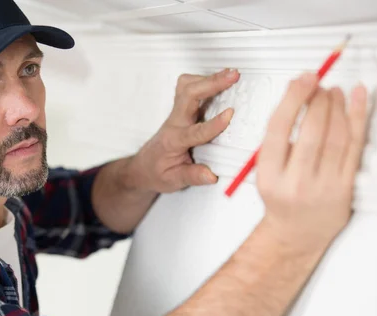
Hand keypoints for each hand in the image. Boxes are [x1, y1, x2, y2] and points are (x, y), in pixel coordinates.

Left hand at [128, 68, 239, 193]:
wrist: (143, 168)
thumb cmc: (157, 173)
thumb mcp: (173, 181)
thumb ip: (193, 176)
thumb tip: (211, 175)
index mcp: (174, 142)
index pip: (195, 131)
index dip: (214, 124)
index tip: (230, 114)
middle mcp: (174, 123)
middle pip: (189, 95)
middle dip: (212, 83)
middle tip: (233, 76)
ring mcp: (176, 114)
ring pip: (186, 86)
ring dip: (207, 78)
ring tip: (229, 74)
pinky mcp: (180, 110)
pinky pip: (188, 87)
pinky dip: (203, 80)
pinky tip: (218, 81)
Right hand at [257, 73, 367, 254]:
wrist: (296, 234)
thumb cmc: (281, 200)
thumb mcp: (266, 172)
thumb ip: (277, 140)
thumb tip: (295, 99)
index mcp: (270, 176)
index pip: (279, 129)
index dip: (293, 99)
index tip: (302, 80)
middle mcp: (296, 182)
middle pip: (312, 131)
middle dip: (317, 100)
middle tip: (319, 82)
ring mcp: (323, 186)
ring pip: (336, 137)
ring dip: (337, 106)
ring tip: (334, 91)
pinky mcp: (345, 187)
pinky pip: (354, 147)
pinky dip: (358, 118)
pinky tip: (357, 100)